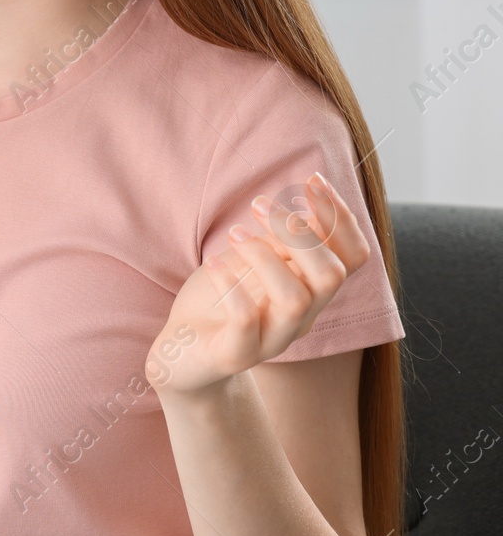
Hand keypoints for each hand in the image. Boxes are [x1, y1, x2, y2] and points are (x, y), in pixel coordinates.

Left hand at [145, 172, 372, 396]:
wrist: (182, 354)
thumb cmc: (219, 298)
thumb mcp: (249, 259)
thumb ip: (278, 239)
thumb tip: (304, 203)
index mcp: (311, 290)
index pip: (353, 257)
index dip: (341, 218)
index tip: (313, 181)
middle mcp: (301, 317)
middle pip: (331, 275)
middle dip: (301, 232)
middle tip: (260, 204)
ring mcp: (270, 340)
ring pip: (296, 299)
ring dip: (265, 256)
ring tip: (234, 233)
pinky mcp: (234, 355)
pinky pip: (246, 322)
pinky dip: (231, 286)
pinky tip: (211, 263)